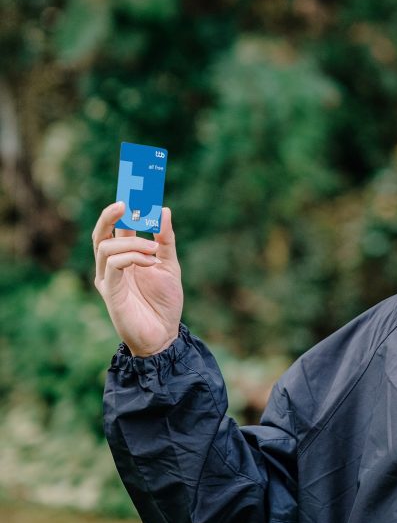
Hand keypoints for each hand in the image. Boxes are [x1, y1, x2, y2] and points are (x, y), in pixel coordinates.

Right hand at [93, 202, 183, 356]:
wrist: (164, 335)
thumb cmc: (165, 303)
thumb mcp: (170, 266)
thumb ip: (165, 240)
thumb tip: (163, 209)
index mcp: (126, 256)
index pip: (118, 226)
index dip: (121, 207)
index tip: (132, 187)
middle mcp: (112, 265)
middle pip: (101, 232)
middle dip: (110, 214)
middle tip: (125, 201)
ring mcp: (109, 278)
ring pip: (107, 247)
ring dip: (132, 242)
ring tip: (153, 250)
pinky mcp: (109, 292)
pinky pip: (112, 266)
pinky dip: (131, 257)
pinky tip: (149, 261)